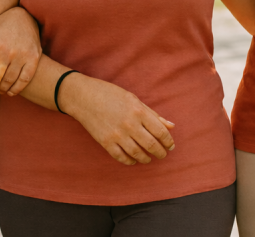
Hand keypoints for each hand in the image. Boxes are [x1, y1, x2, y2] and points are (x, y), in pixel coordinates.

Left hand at [0, 6, 41, 95]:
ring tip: (1, 90)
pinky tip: (13, 91)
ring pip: (10, 80)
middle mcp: (7, 51)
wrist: (22, 15)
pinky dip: (18, 88)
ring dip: (4, 88)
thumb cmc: (2, 27)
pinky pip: (25, 78)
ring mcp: (21, 55)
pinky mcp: (34, 57)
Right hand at [60, 74, 175, 165]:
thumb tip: (171, 126)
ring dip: (146, 158)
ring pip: (138, 154)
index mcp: (138, 111)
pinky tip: (133, 160)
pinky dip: (130, 161)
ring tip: (149, 158)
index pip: (160, 132)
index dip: (168, 141)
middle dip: (160, 152)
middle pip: (151, 145)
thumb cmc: (110, 94)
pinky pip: (121, 157)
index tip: (170, 145)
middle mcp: (129, 124)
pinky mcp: (105, 142)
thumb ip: (152, 114)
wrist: (83, 96)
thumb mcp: (133, 99)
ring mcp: (117, 135)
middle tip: (163, 154)